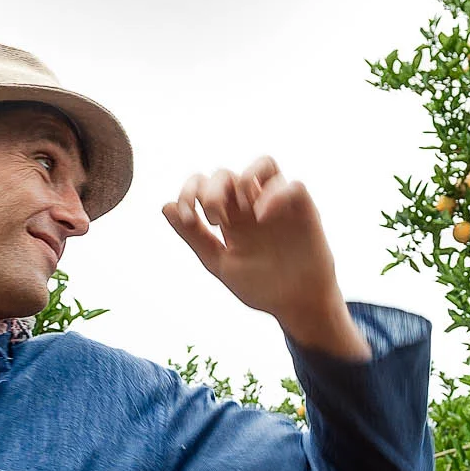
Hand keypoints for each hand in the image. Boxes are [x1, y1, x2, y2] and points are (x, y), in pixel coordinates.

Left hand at [163, 158, 367, 359]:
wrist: (295, 306)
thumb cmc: (260, 286)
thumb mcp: (220, 263)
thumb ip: (194, 236)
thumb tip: (166, 207)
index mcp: (229, 216)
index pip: (205, 183)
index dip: (190, 190)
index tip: (189, 216)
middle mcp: (252, 206)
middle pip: (227, 174)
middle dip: (213, 190)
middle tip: (214, 219)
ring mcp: (278, 205)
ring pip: (264, 164)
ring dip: (246, 178)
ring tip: (242, 206)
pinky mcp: (304, 212)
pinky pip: (292, 185)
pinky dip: (275, 194)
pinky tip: (262, 216)